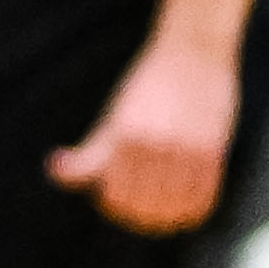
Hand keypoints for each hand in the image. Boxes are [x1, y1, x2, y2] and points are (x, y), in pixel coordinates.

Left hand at [50, 34, 240, 234]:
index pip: (116, 196)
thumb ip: (90, 152)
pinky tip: (183, 207)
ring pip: (174, 206)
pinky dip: (191, 210)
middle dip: (138, 214)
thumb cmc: (146, 89)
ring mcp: (187, 146)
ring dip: (165, 215)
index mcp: (125, 135)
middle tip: (137, 210)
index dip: (114, 206)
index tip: (115, 202)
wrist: (193, 52)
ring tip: (160, 213)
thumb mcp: (113, 119)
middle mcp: (156, 142)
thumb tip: (54, 168)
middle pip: (145, 205)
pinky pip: (202, 198)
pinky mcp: (214, 148)